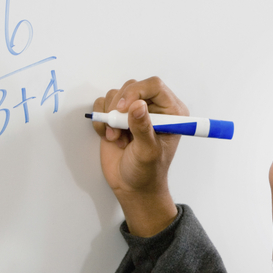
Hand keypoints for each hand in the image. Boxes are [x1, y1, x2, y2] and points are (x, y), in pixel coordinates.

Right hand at [93, 77, 187, 236]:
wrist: (132, 187)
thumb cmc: (147, 172)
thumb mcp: (148, 152)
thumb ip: (143, 128)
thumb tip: (138, 105)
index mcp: (171, 112)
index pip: (154, 86)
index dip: (136, 92)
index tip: (123, 109)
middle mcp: (154, 108)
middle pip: (132, 86)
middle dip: (120, 106)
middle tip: (118, 129)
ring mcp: (134, 112)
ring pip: (116, 95)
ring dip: (111, 116)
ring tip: (117, 137)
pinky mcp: (118, 117)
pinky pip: (103, 104)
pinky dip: (101, 119)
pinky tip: (108, 136)